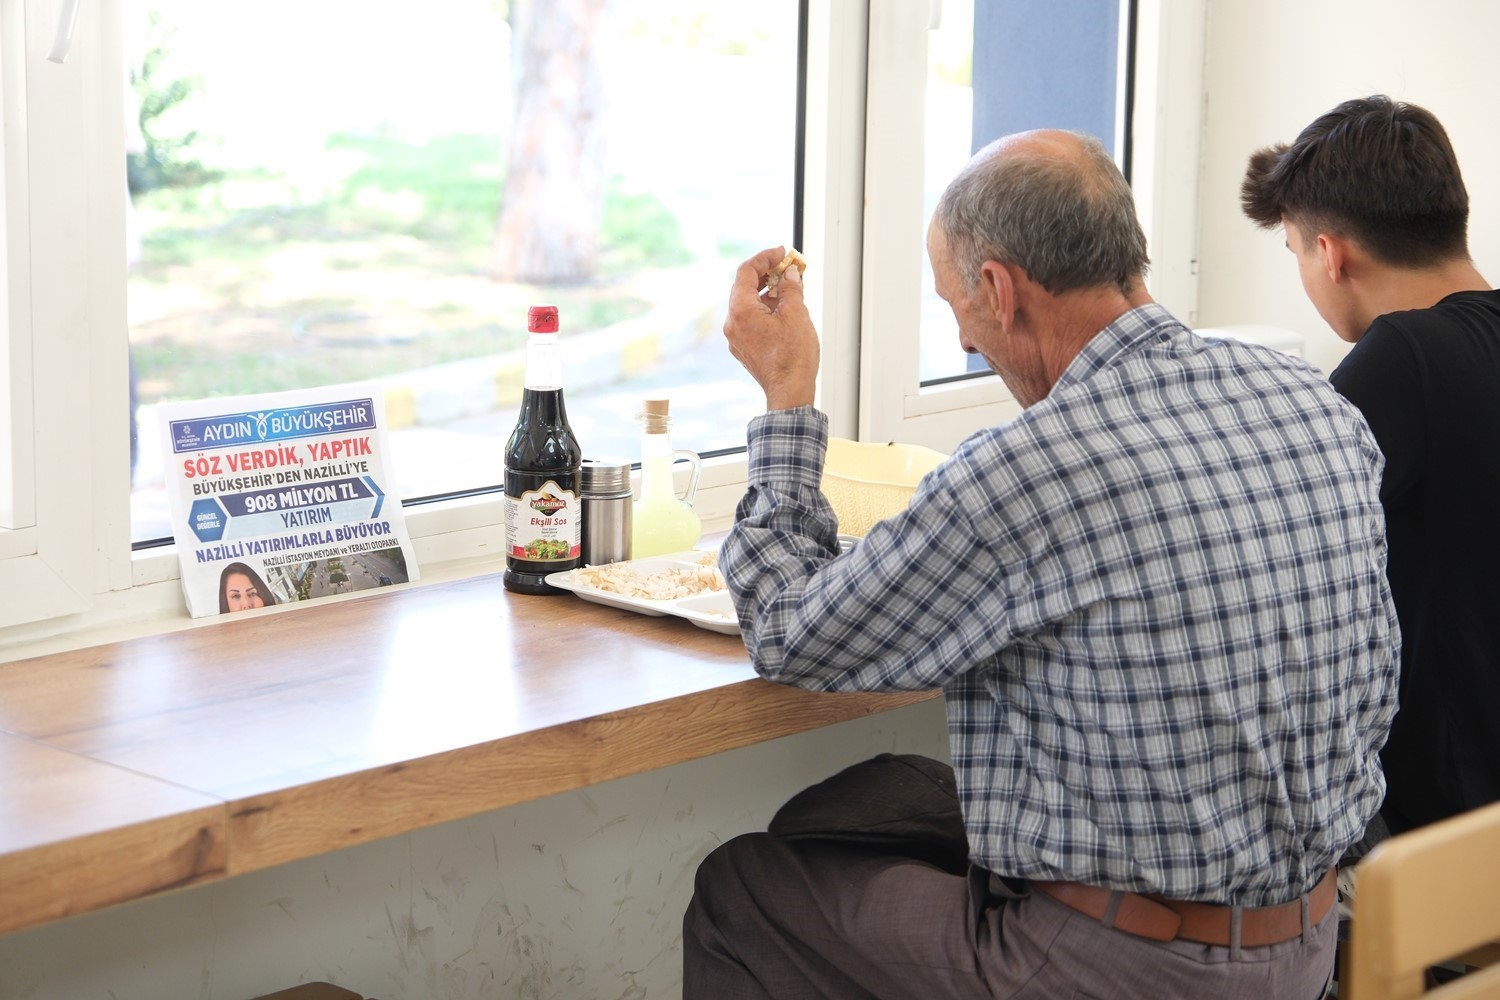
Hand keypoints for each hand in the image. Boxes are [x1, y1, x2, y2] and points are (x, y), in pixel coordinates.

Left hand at [723, 246, 818, 410]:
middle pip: (744, 287)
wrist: (789, 391)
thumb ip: (790, 288)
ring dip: (766, 292)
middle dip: (766, 274)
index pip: (746, 271)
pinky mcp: (744, 348)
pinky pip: (750, 320)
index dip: (764, 258)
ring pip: (747, 304)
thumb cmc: (793, 357)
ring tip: (789, 289)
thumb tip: (789, 274)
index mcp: (741, 311)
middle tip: (786, 268)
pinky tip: (783, 310)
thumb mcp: (796, 313)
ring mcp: (736, 338)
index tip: (781, 253)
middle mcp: (732, 323)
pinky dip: (764, 309)